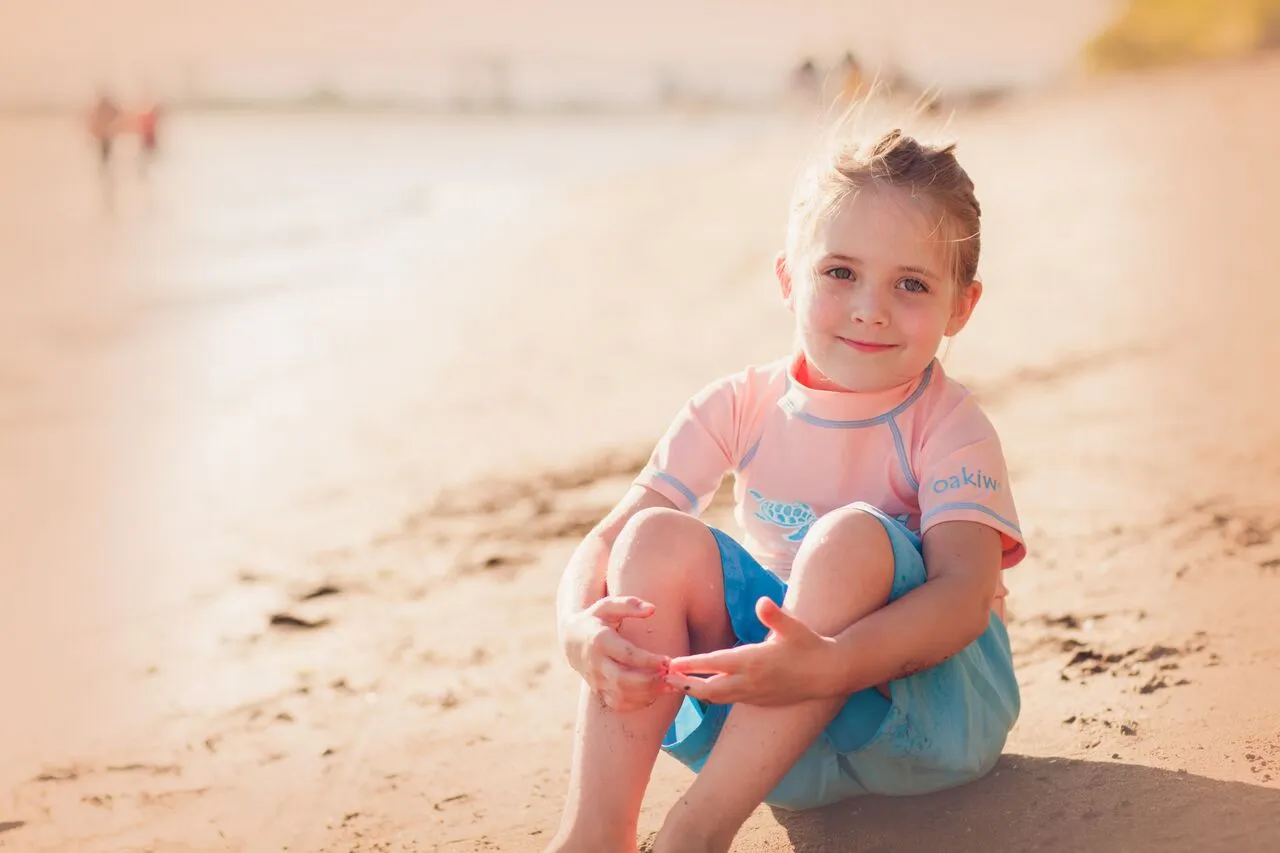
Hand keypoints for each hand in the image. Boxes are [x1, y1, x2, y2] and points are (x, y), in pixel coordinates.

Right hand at [561, 596, 672, 711]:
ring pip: (622, 695)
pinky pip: (618, 704)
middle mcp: (596, 664)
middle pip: (623, 680)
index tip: (668, 660)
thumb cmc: (595, 619)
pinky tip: (654, 694)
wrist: (572, 641)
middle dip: (650, 681)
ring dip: (648, 694)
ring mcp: (596, 680)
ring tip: (669, 685)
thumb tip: (652, 609)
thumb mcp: (608, 605)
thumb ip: (629, 604)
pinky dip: (638, 703)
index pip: (626, 655)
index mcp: (600, 641)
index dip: (648, 660)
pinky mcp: (599, 691)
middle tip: (671, 675)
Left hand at [664, 597, 834, 705]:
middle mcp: (751, 682)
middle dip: (686, 685)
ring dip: (697, 693)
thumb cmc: (810, 645)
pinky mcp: (761, 701)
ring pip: (719, 698)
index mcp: (754, 661)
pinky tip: (706, 691)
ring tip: (678, 687)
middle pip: (710, 689)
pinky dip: (714, 697)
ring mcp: (755, 695)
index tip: (671, 664)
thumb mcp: (794, 627)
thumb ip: (776, 615)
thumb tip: (763, 602)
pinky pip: (731, 701)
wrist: (830, 673)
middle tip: (664, 680)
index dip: (691, 665)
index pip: (715, 664)